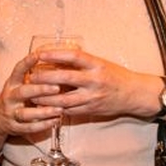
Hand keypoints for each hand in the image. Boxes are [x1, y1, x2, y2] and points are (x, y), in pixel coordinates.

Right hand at [0, 52, 64, 135]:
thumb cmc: (14, 97)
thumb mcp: (18, 83)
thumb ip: (32, 75)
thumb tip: (53, 61)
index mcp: (12, 84)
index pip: (17, 70)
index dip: (27, 62)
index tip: (38, 55)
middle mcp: (10, 97)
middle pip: (23, 92)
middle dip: (40, 90)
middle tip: (57, 88)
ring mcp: (11, 113)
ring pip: (26, 114)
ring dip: (44, 112)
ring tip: (59, 109)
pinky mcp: (15, 127)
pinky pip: (30, 128)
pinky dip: (43, 125)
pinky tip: (55, 120)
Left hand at [27, 48, 151, 117]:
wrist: (133, 94)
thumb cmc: (115, 76)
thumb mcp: (99, 63)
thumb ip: (80, 62)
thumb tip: (55, 58)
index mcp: (97, 65)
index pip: (74, 57)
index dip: (55, 54)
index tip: (40, 54)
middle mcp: (95, 81)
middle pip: (66, 78)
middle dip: (45, 77)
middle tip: (31, 76)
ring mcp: (93, 97)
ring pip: (64, 99)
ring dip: (46, 98)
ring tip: (33, 94)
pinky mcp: (91, 110)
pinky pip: (70, 111)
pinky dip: (55, 109)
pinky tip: (44, 106)